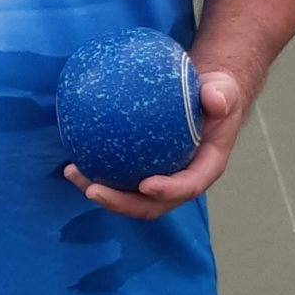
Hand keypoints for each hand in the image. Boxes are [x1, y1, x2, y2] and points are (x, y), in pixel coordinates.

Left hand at [63, 69, 246, 220]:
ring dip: (100, 191)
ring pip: (129, 195)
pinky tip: (72, 159)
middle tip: (93, 190)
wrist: (205, 95)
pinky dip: (95, 172)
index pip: (188, 186)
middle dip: (121, 204)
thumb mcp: (223, 90)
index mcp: (204, 168)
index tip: (145, 185)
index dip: (168, 191)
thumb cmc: (214, 93)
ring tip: (73, 174)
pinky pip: (118, 175)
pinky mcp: (141, 167)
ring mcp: (160, 177)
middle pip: (151, 204)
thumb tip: (215, 100)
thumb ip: (220, 95)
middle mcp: (181, 180)